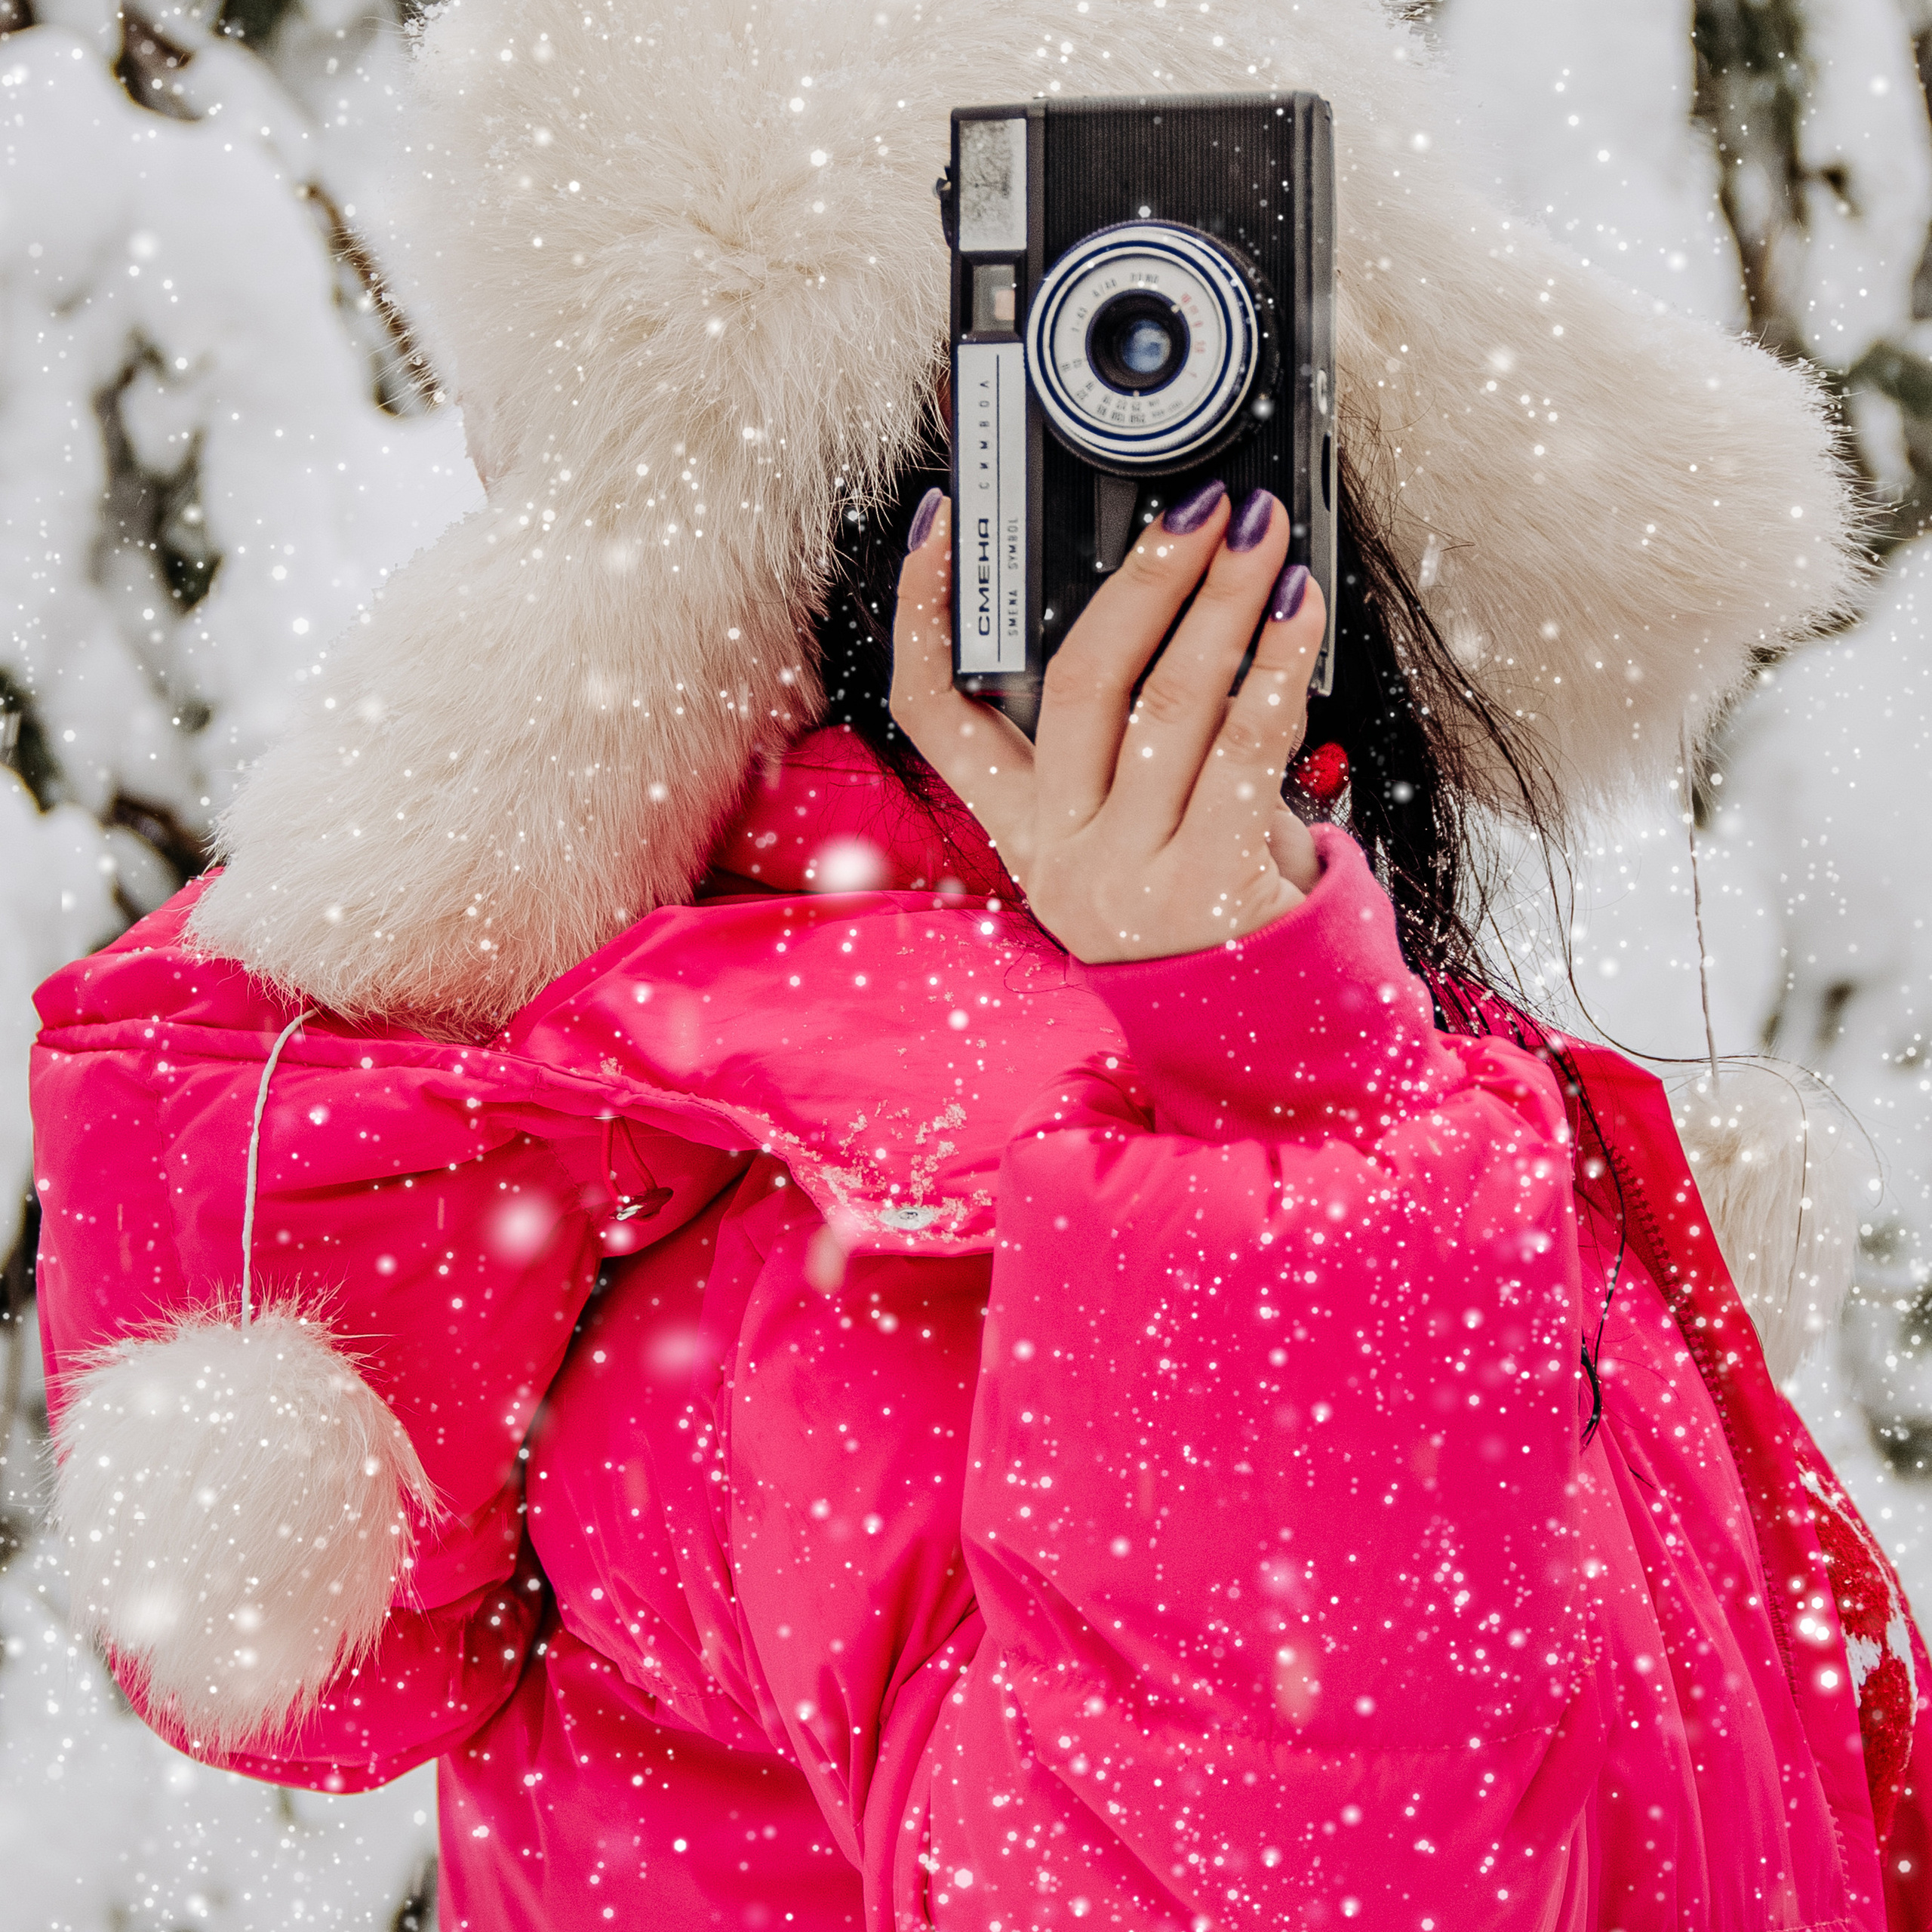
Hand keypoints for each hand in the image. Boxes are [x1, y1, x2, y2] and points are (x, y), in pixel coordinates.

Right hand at [889, 482, 1328, 963]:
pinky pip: (1242, 746)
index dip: (921, 612)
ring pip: (1166, 703)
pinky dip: (1278, 665)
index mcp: (1025, 832)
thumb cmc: (1210, 906)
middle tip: (1198, 506)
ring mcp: (1123, 878)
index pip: (934, 714)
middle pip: (1075, 684)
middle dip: (1143, 577)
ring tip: (1263, 536)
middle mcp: (1059, 856)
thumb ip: (1143, 735)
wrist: (1262, 1032)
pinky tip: (1299, 612)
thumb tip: (1188, 597)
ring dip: (1222, 600)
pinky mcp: (1203, 887)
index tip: (944, 522)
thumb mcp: (1147, 824)